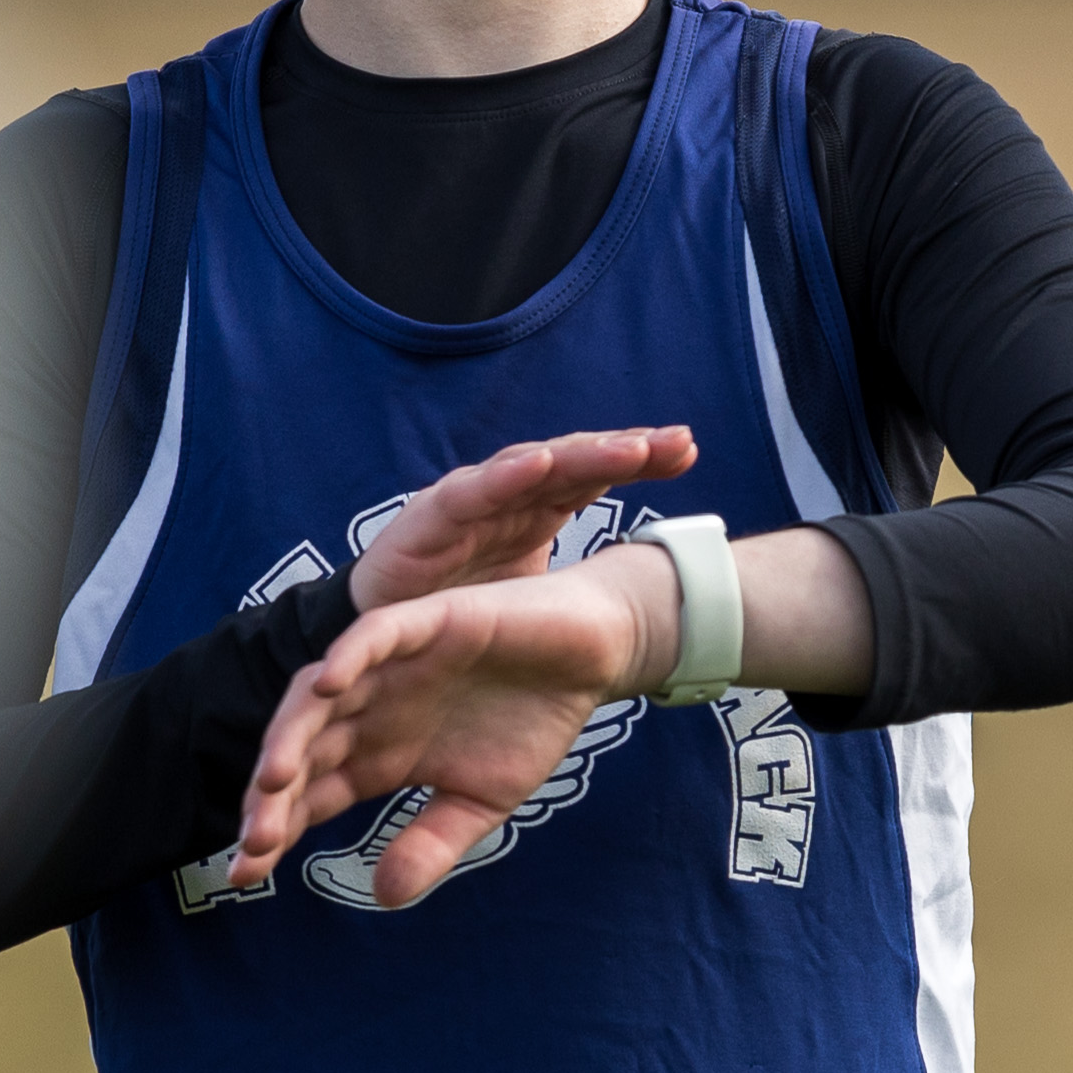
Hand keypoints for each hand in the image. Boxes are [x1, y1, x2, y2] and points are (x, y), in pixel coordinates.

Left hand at [233, 551, 664, 910]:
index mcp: (374, 755)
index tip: (246, 876)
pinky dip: (349, 655)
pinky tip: (328, 687)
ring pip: (319, 695)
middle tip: (256, 842)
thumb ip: (431, 844)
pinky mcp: (425, 621)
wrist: (592, 658)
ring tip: (273, 777)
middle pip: (299, 751)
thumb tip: (384, 896)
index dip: (275, 831)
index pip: (308, 795)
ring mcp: (389, 664)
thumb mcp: (481, 803)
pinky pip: (374, 635)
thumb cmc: (531, 724)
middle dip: (272, 796)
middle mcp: (368, 710)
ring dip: (291, 733)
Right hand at [345, 428, 695, 613]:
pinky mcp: (431, 516)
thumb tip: (652, 594)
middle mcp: (510, 492)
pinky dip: (504, 477)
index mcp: (538, 506)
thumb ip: (581, 580)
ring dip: (581, 454)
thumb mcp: (535, 592)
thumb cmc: (461, 603)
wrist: (383, 630)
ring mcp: (472, 498)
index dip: (641, 460)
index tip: (689, 452)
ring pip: (533, 466)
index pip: (597, 473)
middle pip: (576, 460)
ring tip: (630, 448)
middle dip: (627, 448)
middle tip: (677, 442)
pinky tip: (541, 464)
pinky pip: (471, 492)